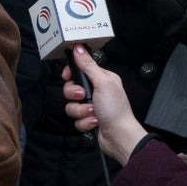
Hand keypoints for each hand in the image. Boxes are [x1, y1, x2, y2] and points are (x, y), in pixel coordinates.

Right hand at [61, 45, 146, 164]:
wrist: (119, 136)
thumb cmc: (116, 110)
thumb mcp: (103, 82)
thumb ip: (88, 65)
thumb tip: (79, 48)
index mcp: (102, 78)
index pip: (79, 69)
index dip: (70, 74)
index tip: (67, 77)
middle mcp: (96, 91)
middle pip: (71, 88)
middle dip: (75, 95)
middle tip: (83, 96)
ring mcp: (91, 106)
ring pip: (71, 105)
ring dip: (81, 111)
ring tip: (93, 113)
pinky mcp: (88, 119)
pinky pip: (75, 119)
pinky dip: (84, 122)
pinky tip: (94, 122)